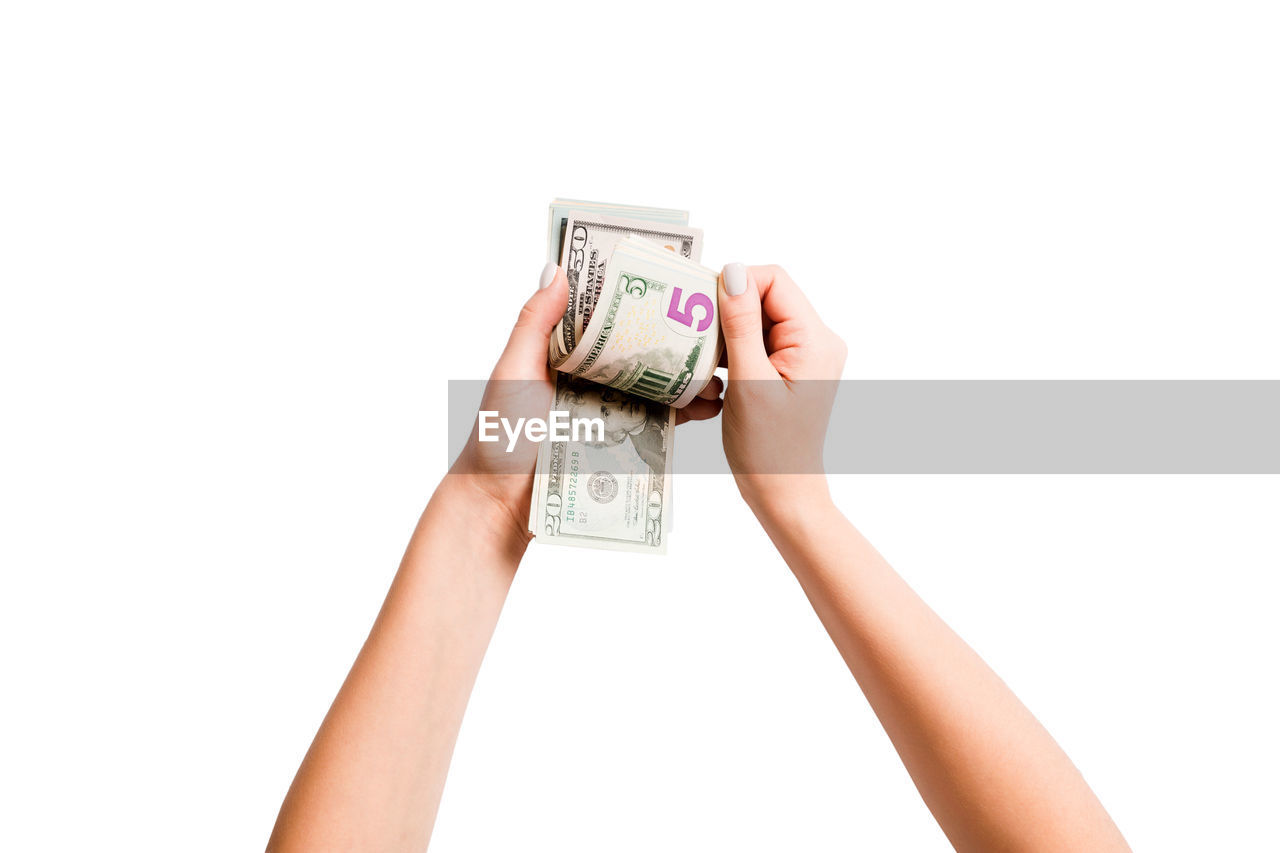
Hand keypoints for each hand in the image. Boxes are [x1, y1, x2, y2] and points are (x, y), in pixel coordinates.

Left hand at [451, 261, 723, 538]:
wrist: (501, 501)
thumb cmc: (499, 434)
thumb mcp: (514, 371)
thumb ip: (534, 323)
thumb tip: (557, 269)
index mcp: (563, 351)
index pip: (605, 314)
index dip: (637, 298)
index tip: (674, 281)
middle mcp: (589, 374)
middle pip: (639, 348)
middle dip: (677, 341)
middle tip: (712, 332)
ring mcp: (606, 406)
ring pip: (655, 384)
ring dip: (688, 379)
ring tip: (718, 376)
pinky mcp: (618, 440)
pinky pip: (656, 421)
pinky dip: (682, 413)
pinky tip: (706, 409)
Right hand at [716, 264, 846, 518]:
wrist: (783, 492)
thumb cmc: (768, 447)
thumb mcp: (748, 381)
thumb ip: (741, 323)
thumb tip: (732, 271)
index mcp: (815, 339)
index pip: (774, 280)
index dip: (735, 286)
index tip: (703, 312)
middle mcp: (817, 340)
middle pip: (766, 297)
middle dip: (729, 315)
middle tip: (701, 343)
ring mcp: (805, 355)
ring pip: (758, 320)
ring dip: (729, 337)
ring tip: (712, 369)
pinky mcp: (790, 369)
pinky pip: (759, 342)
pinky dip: (735, 353)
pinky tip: (720, 378)